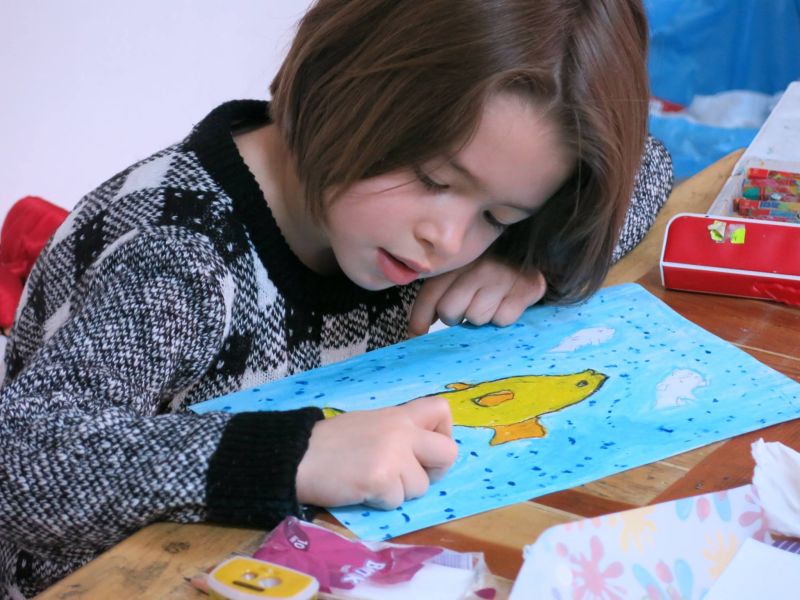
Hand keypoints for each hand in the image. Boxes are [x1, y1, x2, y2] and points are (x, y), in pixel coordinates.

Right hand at [295, 396, 457, 508]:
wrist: (297, 457)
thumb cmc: (329, 443)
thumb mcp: (369, 424)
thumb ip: (397, 433)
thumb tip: (420, 453)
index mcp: (398, 414)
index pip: (442, 409)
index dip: (443, 432)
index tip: (426, 447)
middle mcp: (401, 431)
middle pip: (448, 453)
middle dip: (434, 472)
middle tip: (408, 475)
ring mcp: (393, 455)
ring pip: (421, 487)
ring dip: (400, 492)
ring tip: (371, 481)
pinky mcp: (382, 480)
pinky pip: (397, 502)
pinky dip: (381, 502)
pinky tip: (361, 489)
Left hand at [408, 256, 546, 335]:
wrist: (535, 256)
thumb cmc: (488, 274)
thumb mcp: (461, 277)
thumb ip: (437, 298)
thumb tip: (413, 334)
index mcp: (458, 261)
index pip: (431, 294)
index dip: (419, 319)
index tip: (415, 335)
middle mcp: (479, 265)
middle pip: (450, 312)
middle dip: (456, 317)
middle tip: (467, 309)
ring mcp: (503, 276)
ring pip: (476, 318)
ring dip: (481, 318)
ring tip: (489, 303)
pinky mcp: (527, 288)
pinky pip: (502, 319)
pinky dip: (503, 318)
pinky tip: (506, 304)